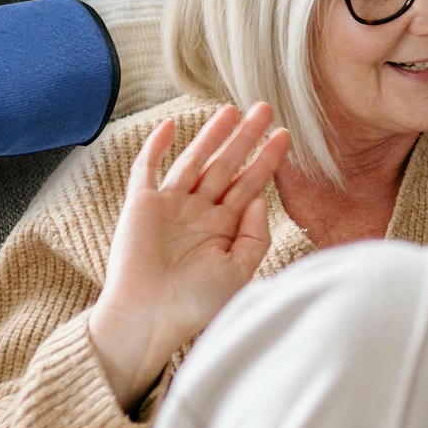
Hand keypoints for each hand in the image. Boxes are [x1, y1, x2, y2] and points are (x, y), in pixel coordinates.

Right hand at [87, 104, 290, 410]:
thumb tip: (261, 199)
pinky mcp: (140, 206)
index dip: (267, 161)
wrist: (149, 319)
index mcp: (223, 228)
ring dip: (211, 135)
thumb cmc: (194, 304)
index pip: (250, 185)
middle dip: (245, 138)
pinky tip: (170, 125)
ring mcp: (169, 206)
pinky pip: (147, 169)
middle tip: (265, 108)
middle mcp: (198, 212)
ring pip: (194, 161)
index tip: (286, 136)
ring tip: (232, 110)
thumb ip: (254, 237)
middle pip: (226, 165)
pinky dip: (156, 147)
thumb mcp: (239, 272)